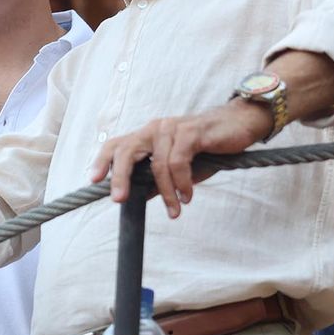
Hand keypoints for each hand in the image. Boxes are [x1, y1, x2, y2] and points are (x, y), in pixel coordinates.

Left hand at [91, 101, 270, 218]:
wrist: (240, 124)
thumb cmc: (208, 147)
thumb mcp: (180, 168)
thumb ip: (159, 179)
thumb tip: (141, 196)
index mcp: (148, 136)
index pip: (118, 145)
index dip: (102, 160)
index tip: (93, 180)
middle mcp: (155, 128)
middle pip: (127, 150)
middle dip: (120, 176)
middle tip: (120, 200)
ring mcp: (172, 128)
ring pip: (157, 164)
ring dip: (166, 192)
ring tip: (176, 209)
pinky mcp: (191, 132)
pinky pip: (178, 161)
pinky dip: (181, 182)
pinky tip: (188, 196)